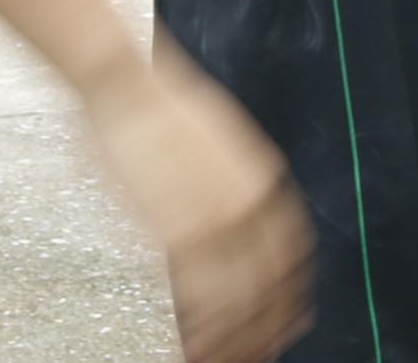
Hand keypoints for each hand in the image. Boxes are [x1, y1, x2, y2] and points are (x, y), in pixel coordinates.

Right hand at [84, 40, 312, 362]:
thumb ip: (228, 184)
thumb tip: (229, 216)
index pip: (292, 252)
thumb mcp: (213, 143)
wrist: (125, 82)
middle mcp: (251, 200)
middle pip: (273, 283)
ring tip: (222, 362)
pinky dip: (204, 330)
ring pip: (241, 299)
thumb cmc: (155, 106)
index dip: (290, 294)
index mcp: (263, 177)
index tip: (289, 322)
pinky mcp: (183, 229)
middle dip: (268, 328)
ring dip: (235, 339)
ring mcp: (220, 217)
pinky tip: (194, 347)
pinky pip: (204, 296)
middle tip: (261, 356)